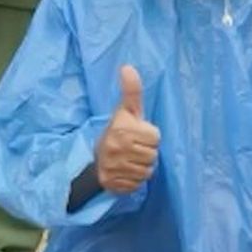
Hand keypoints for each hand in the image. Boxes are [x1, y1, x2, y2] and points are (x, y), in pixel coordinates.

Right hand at [95, 65, 159, 193]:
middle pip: (153, 156)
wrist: (96, 158)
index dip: (150, 136)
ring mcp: (113, 167)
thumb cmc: (118, 131)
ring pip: (147, 171)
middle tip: (135, 148)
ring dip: (143, 167)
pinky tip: (126, 171)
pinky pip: (137, 184)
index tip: (138, 135)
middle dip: (147, 152)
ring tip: (131, 160)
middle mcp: (115, 148)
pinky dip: (134, 180)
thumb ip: (132, 91)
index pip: (156, 138)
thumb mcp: (127, 111)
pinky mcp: (112, 183)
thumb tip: (128, 67)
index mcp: (122, 129)